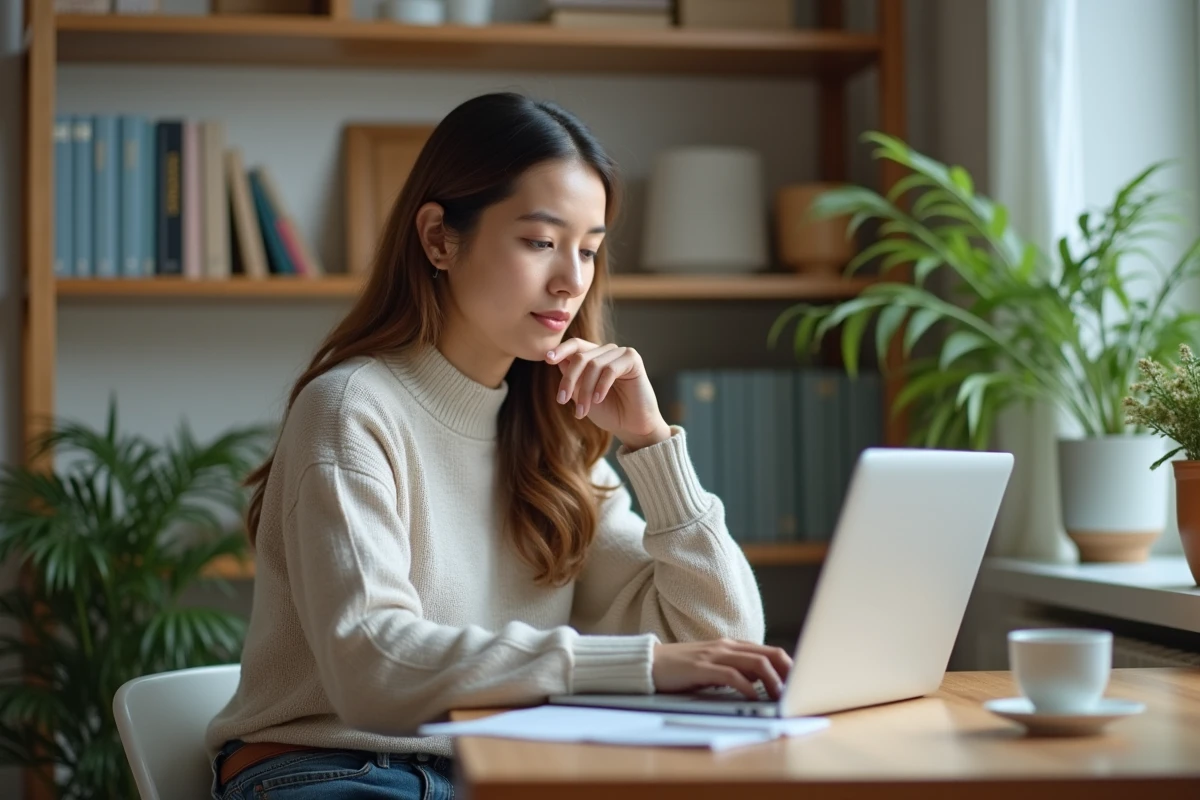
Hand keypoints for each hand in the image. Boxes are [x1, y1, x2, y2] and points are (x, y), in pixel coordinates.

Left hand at [546, 339, 670, 449]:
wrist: (633, 427)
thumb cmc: (609, 412)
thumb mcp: (582, 396)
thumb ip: (572, 378)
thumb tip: (557, 360)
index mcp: (595, 357)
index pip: (576, 346)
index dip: (560, 350)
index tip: (547, 359)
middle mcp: (608, 352)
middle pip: (580, 357)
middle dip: (569, 380)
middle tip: (561, 400)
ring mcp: (621, 354)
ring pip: (593, 365)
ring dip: (584, 390)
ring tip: (582, 411)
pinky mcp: (633, 360)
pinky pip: (610, 369)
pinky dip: (601, 386)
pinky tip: (598, 399)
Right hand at [652, 639, 793, 699]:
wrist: (649, 663)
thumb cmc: (681, 668)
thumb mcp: (713, 666)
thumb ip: (735, 669)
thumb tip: (761, 683)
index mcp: (731, 646)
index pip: (770, 652)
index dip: (789, 667)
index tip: (799, 684)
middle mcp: (726, 647)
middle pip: (769, 655)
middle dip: (788, 674)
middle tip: (796, 692)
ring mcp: (714, 655)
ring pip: (756, 664)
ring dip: (773, 682)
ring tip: (779, 698)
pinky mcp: (701, 668)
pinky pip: (732, 675)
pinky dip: (747, 688)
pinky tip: (753, 698)